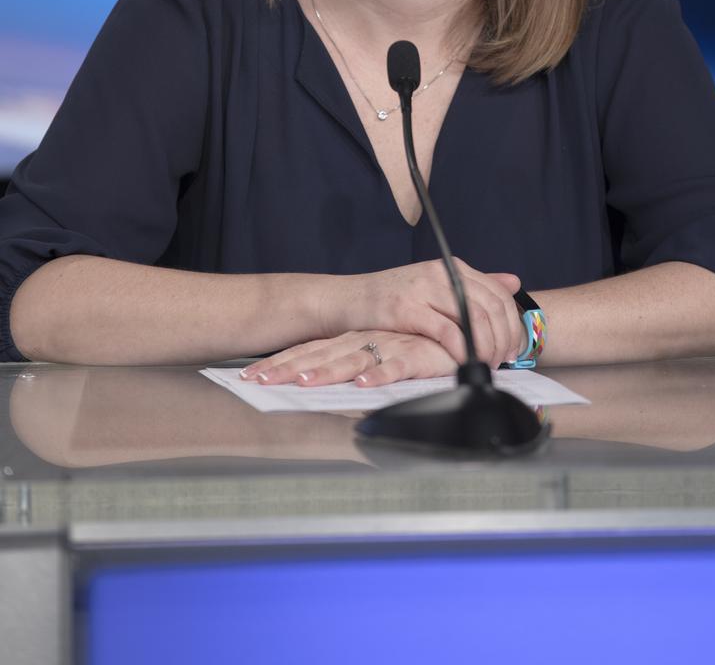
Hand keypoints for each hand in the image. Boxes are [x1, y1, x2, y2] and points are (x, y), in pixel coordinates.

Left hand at [240, 330, 457, 387]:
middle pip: (321, 355)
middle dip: (289, 368)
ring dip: (327, 371)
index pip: (310, 350)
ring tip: (303, 382)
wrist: (458, 331)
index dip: (282, 362)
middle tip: (260, 382)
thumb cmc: (419, 346)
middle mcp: (366, 342)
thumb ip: (356, 368)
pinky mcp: (418, 355)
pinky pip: (396, 367)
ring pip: (352, 360)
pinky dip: (380, 376)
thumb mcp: (380, 357)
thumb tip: (327, 384)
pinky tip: (363, 385)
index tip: (253, 377)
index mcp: (353, 340)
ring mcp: (390, 347)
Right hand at [325, 259, 522, 368]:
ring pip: (473, 317)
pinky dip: (462, 349)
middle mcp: (442, 274)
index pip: (497, 292)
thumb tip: (513, 282)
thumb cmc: (396, 297)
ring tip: (486, 364)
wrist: (351, 299)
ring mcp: (425, 289)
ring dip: (486, 346)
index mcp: (453, 268)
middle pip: (490, 306)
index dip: (511, 323)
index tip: (513, 348)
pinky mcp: (408, 309)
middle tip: (503, 361)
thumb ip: (475, 285)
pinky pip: (446, 331)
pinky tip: (464, 362)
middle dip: (502, 338)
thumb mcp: (438, 285)